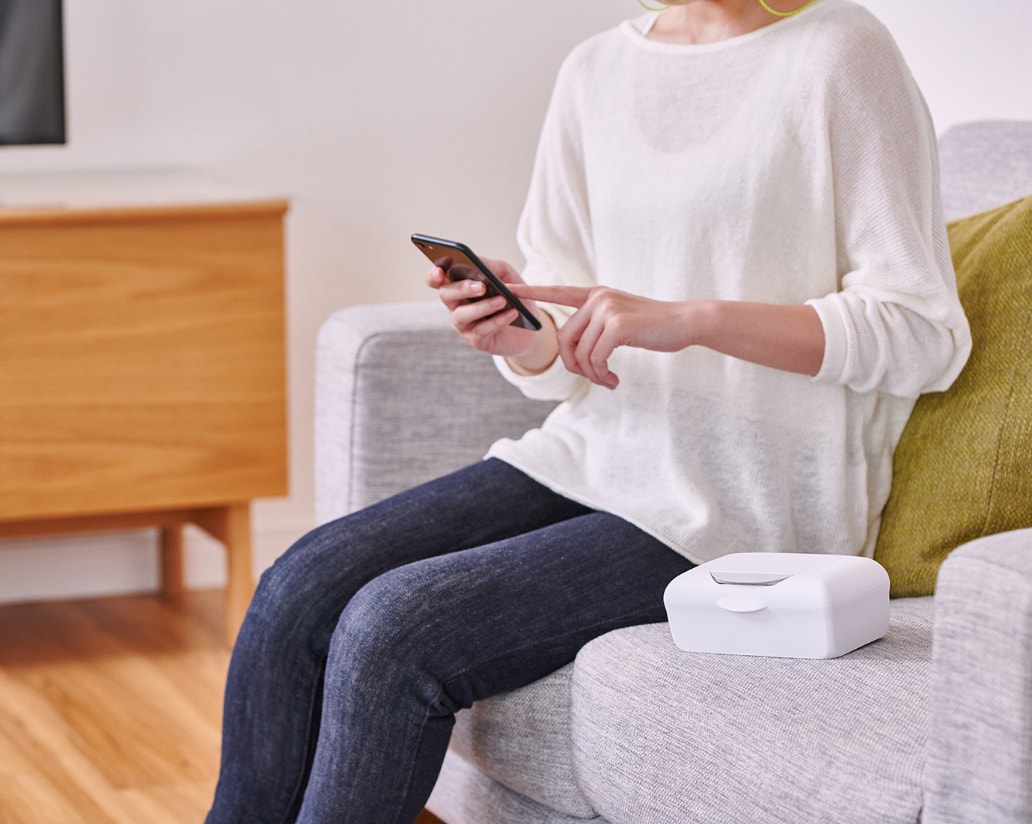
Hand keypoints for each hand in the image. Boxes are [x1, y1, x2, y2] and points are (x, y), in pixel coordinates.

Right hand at [426, 258, 557, 369]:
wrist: (529, 323)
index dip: (434, 275)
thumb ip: (491, 266)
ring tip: (502, 300)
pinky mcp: (476, 340)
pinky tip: (512, 313)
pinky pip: (482, 330)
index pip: (436, 279)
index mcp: (458, 286)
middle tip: (482, 287)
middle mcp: (455, 305)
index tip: (441, 270)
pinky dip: (498, 320)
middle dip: (462, 289)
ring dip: (482, 307)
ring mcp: (463, 324)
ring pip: (462, 315)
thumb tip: (479, 263)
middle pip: (446, 294)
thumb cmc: (512, 294)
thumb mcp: (505, 274)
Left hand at [510, 284, 694, 389]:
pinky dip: (602, 374)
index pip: (558, 291)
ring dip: (592, 374)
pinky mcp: (617, 324)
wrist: (684, 323)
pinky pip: (595, 358)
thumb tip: (575, 354)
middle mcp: (598, 297)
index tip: (511, 290)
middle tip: (595, 378)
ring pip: (580, 353)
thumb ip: (596, 328)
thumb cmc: (652, 327)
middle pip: (566, 339)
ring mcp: (607, 308)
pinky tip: (614, 379)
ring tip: (608, 380)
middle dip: (575, 366)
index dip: (534, 291)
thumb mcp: (620, 322)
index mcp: (596, 294)